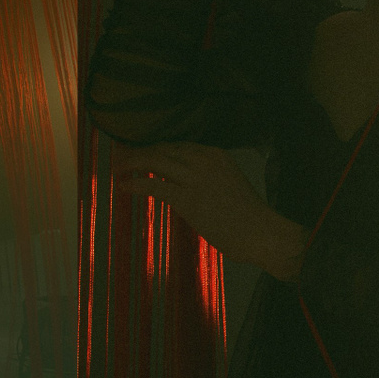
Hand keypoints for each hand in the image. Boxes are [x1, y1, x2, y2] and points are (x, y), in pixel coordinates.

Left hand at [114, 142, 305, 280]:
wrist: (260, 232)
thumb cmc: (249, 216)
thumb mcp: (230, 184)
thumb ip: (208, 179)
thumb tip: (187, 186)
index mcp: (216, 154)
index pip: (178, 145)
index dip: (158, 148)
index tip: (144, 152)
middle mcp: (203, 160)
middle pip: (163, 148)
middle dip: (140, 152)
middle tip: (123, 156)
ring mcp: (193, 178)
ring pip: (154, 161)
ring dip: (132, 163)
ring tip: (118, 168)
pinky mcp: (185, 198)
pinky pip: (152, 185)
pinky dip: (135, 183)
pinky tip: (123, 185)